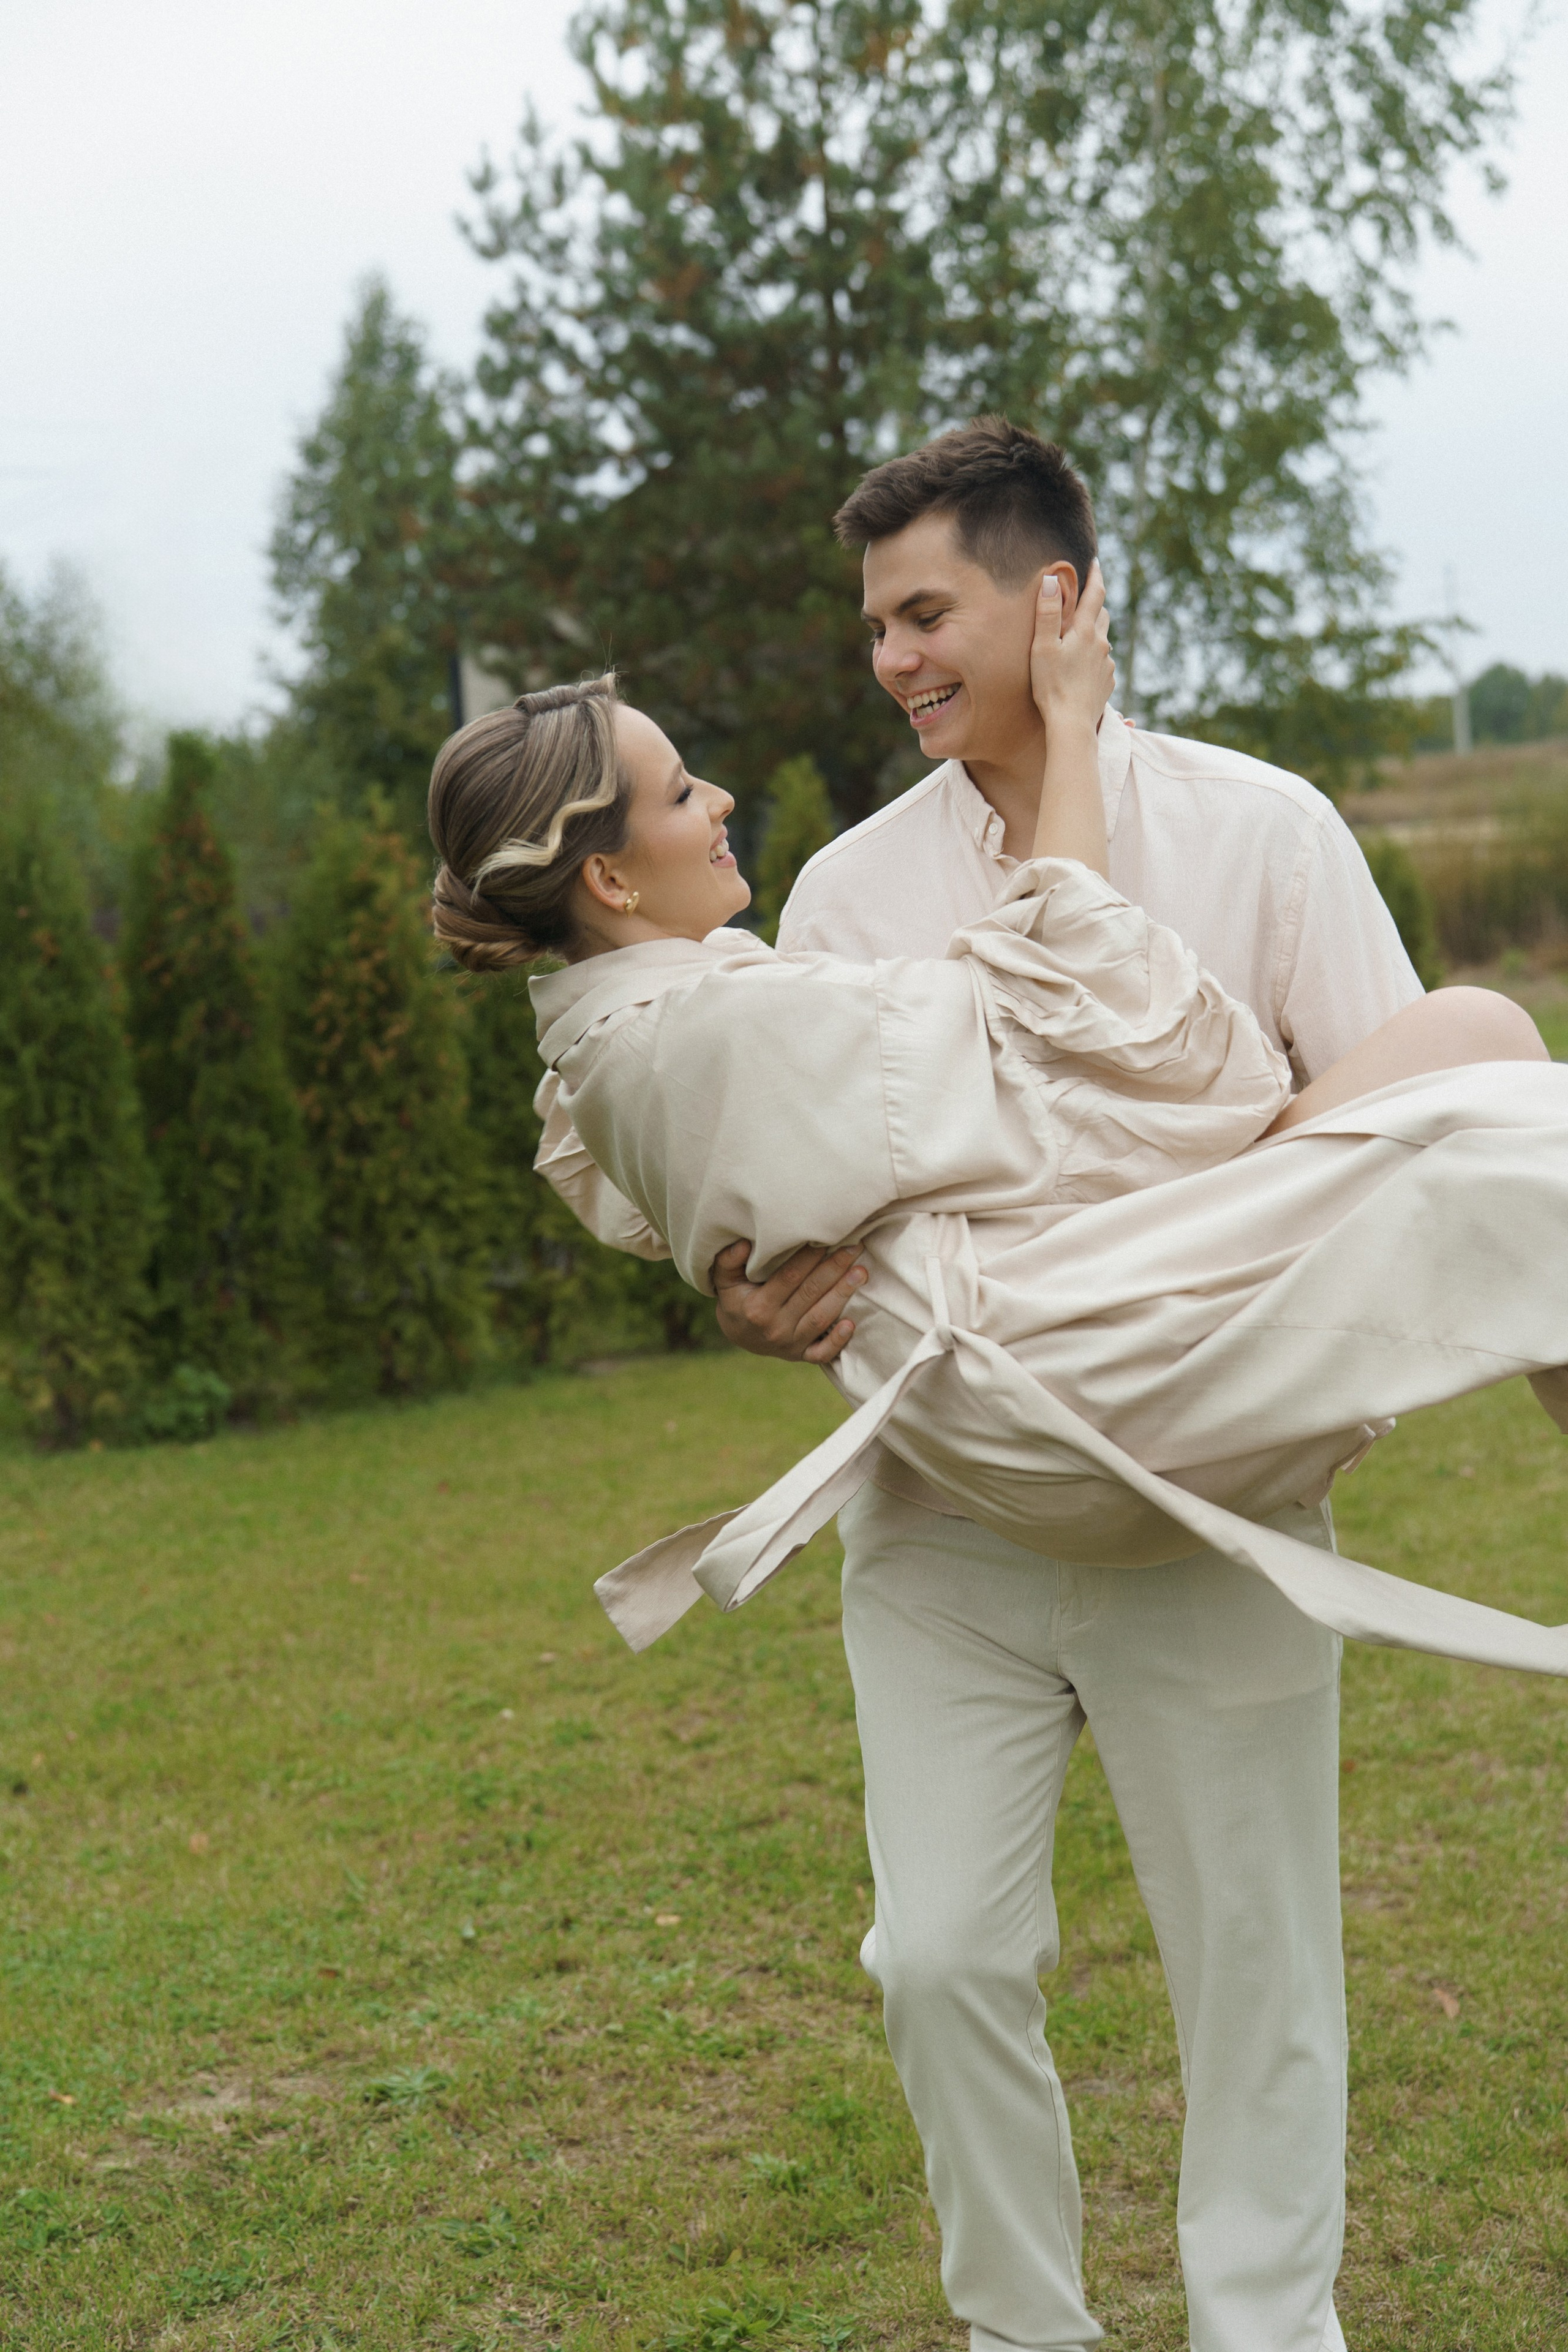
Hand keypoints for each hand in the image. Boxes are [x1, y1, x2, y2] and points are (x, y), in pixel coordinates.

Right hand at [711, 1240, 864, 1363]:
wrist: (739, 1335)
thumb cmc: (736, 1299)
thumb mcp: (725, 1280)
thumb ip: (728, 1261)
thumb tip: (743, 1244)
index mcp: (758, 1307)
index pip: (788, 1277)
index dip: (809, 1257)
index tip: (825, 1236)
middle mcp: (775, 1327)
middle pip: (810, 1294)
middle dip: (835, 1270)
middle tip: (855, 1248)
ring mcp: (790, 1344)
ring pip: (821, 1319)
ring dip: (843, 1295)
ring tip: (861, 1273)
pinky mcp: (801, 1355)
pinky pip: (822, 1353)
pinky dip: (838, 1341)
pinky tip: (852, 1324)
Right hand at [1030, 559, 1114, 732]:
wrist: (1072, 724)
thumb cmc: (1052, 685)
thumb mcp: (1043, 646)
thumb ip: (1048, 612)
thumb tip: (1052, 579)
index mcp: (1085, 631)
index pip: (1095, 594)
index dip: (1095, 576)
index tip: (1095, 562)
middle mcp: (1101, 644)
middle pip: (1102, 614)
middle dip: (1095, 602)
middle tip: (1087, 595)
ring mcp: (1106, 664)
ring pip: (1103, 639)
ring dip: (1094, 631)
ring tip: (1080, 633)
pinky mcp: (1106, 682)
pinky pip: (1103, 662)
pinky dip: (1094, 657)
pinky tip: (1083, 666)